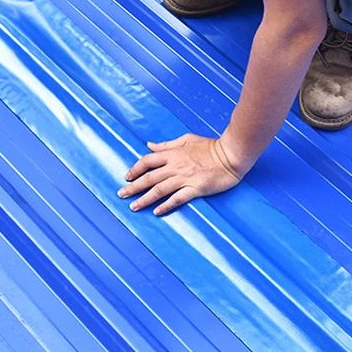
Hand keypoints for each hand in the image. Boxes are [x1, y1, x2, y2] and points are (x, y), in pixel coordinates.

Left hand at [119, 133, 244, 215]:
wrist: (231, 155)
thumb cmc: (210, 146)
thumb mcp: (186, 139)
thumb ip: (166, 144)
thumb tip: (149, 145)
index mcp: (173, 153)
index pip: (148, 161)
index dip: (135, 169)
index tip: (127, 176)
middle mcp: (175, 166)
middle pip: (149, 177)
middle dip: (133, 186)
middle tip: (121, 194)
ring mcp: (185, 178)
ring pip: (160, 189)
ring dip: (145, 199)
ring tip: (133, 206)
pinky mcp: (196, 189)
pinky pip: (177, 199)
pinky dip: (166, 205)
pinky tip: (157, 212)